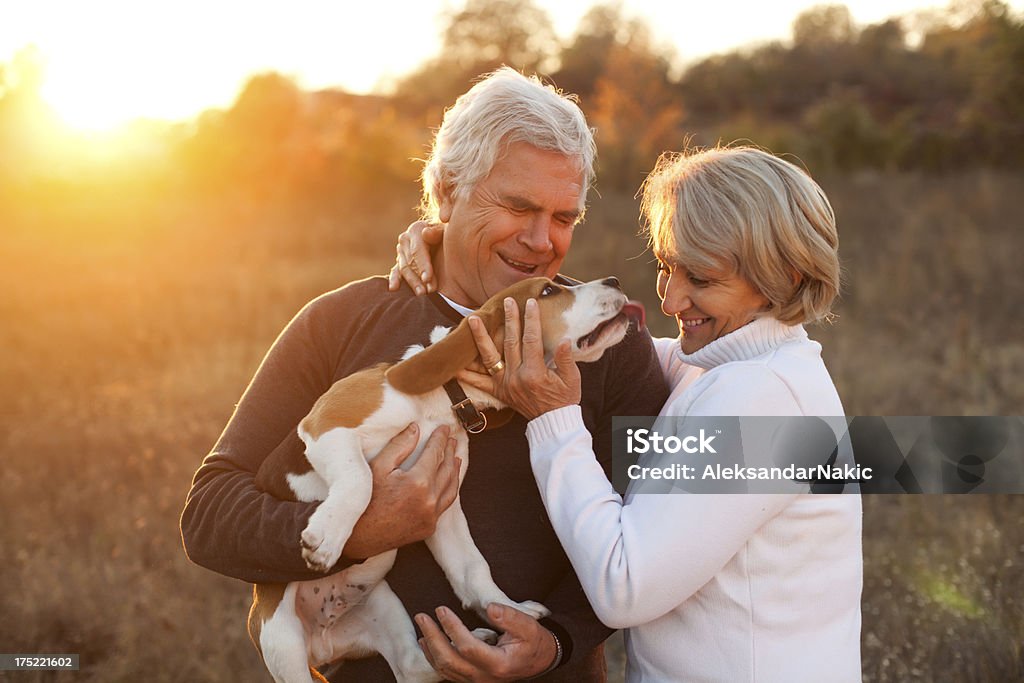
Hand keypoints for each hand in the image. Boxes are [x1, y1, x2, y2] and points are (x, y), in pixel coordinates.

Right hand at [343, 424, 459, 558]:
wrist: (358, 537)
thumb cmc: (364, 500)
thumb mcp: (378, 467)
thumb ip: (399, 446)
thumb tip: (416, 429)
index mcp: (417, 482)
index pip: (435, 453)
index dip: (440, 439)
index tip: (444, 428)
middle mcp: (429, 500)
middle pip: (446, 469)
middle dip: (450, 452)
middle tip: (452, 439)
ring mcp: (431, 515)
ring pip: (451, 488)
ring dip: (455, 470)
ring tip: (456, 458)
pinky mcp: (429, 527)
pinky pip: (445, 504)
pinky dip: (449, 489)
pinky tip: (448, 482)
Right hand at [388, 220, 444, 294]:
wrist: (444, 235)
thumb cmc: (448, 234)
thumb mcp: (446, 229)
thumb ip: (437, 231)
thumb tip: (426, 233)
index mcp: (416, 229)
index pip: (418, 250)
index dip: (423, 265)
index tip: (428, 278)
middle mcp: (405, 239)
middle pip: (411, 262)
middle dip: (419, 278)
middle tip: (429, 291)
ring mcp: (401, 251)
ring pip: (404, 269)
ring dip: (412, 282)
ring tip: (421, 294)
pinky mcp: (400, 261)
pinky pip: (395, 271)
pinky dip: (394, 279)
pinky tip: (393, 288)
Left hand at [416, 603, 557, 681]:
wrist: (540, 660)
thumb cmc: (534, 641)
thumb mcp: (529, 625)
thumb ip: (510, 616)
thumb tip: (490, 608)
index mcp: (499, 664)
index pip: (467, 647)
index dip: (452, 628)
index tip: (441, 609)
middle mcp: (485, 677)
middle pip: (449, 661)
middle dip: (432, 637)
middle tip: (422, 616)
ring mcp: (477, 681)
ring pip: (445, 669)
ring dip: (430, 648)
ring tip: (422, 626)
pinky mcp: (473, 680)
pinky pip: (448, 673)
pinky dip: (435, 658)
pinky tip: (427, 643)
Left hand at [458, 297, 580, 419]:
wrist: (552, 424)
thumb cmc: (564, 400)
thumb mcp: (572, 380)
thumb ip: (566, 359)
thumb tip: (564, 339)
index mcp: (535, 373)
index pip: (531, 340)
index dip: (531, 320)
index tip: (530, 303)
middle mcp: (516, 377)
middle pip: (510, 342)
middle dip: (509, 319)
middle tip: (507, 302)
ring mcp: (504, 384)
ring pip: (490, 357)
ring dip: (480, 337)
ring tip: (473, 319)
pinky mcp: (498, 392)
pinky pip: (480, 382)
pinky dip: (467, 374)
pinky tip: (455, 364)